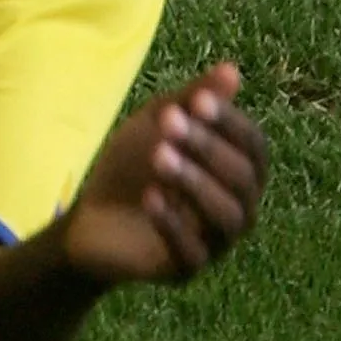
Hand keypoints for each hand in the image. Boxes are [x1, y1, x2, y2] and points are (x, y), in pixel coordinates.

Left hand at [60, 62, 267, 286]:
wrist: (86, 219)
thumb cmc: (129, 167)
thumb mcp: (154, 125)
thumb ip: (191, 100)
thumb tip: (232, 70)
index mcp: (239, 172)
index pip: (254, 147)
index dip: (230, 123)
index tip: (196, 102)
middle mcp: (239, 208)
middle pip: (244, 179)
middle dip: (207, 148)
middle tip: (169, 124)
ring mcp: (216, 243)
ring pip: (228, 217)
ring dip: (195, 183)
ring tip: (159, 158)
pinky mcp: (186, 270)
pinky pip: (195, 253)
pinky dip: (174, 224)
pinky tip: (150, 198)